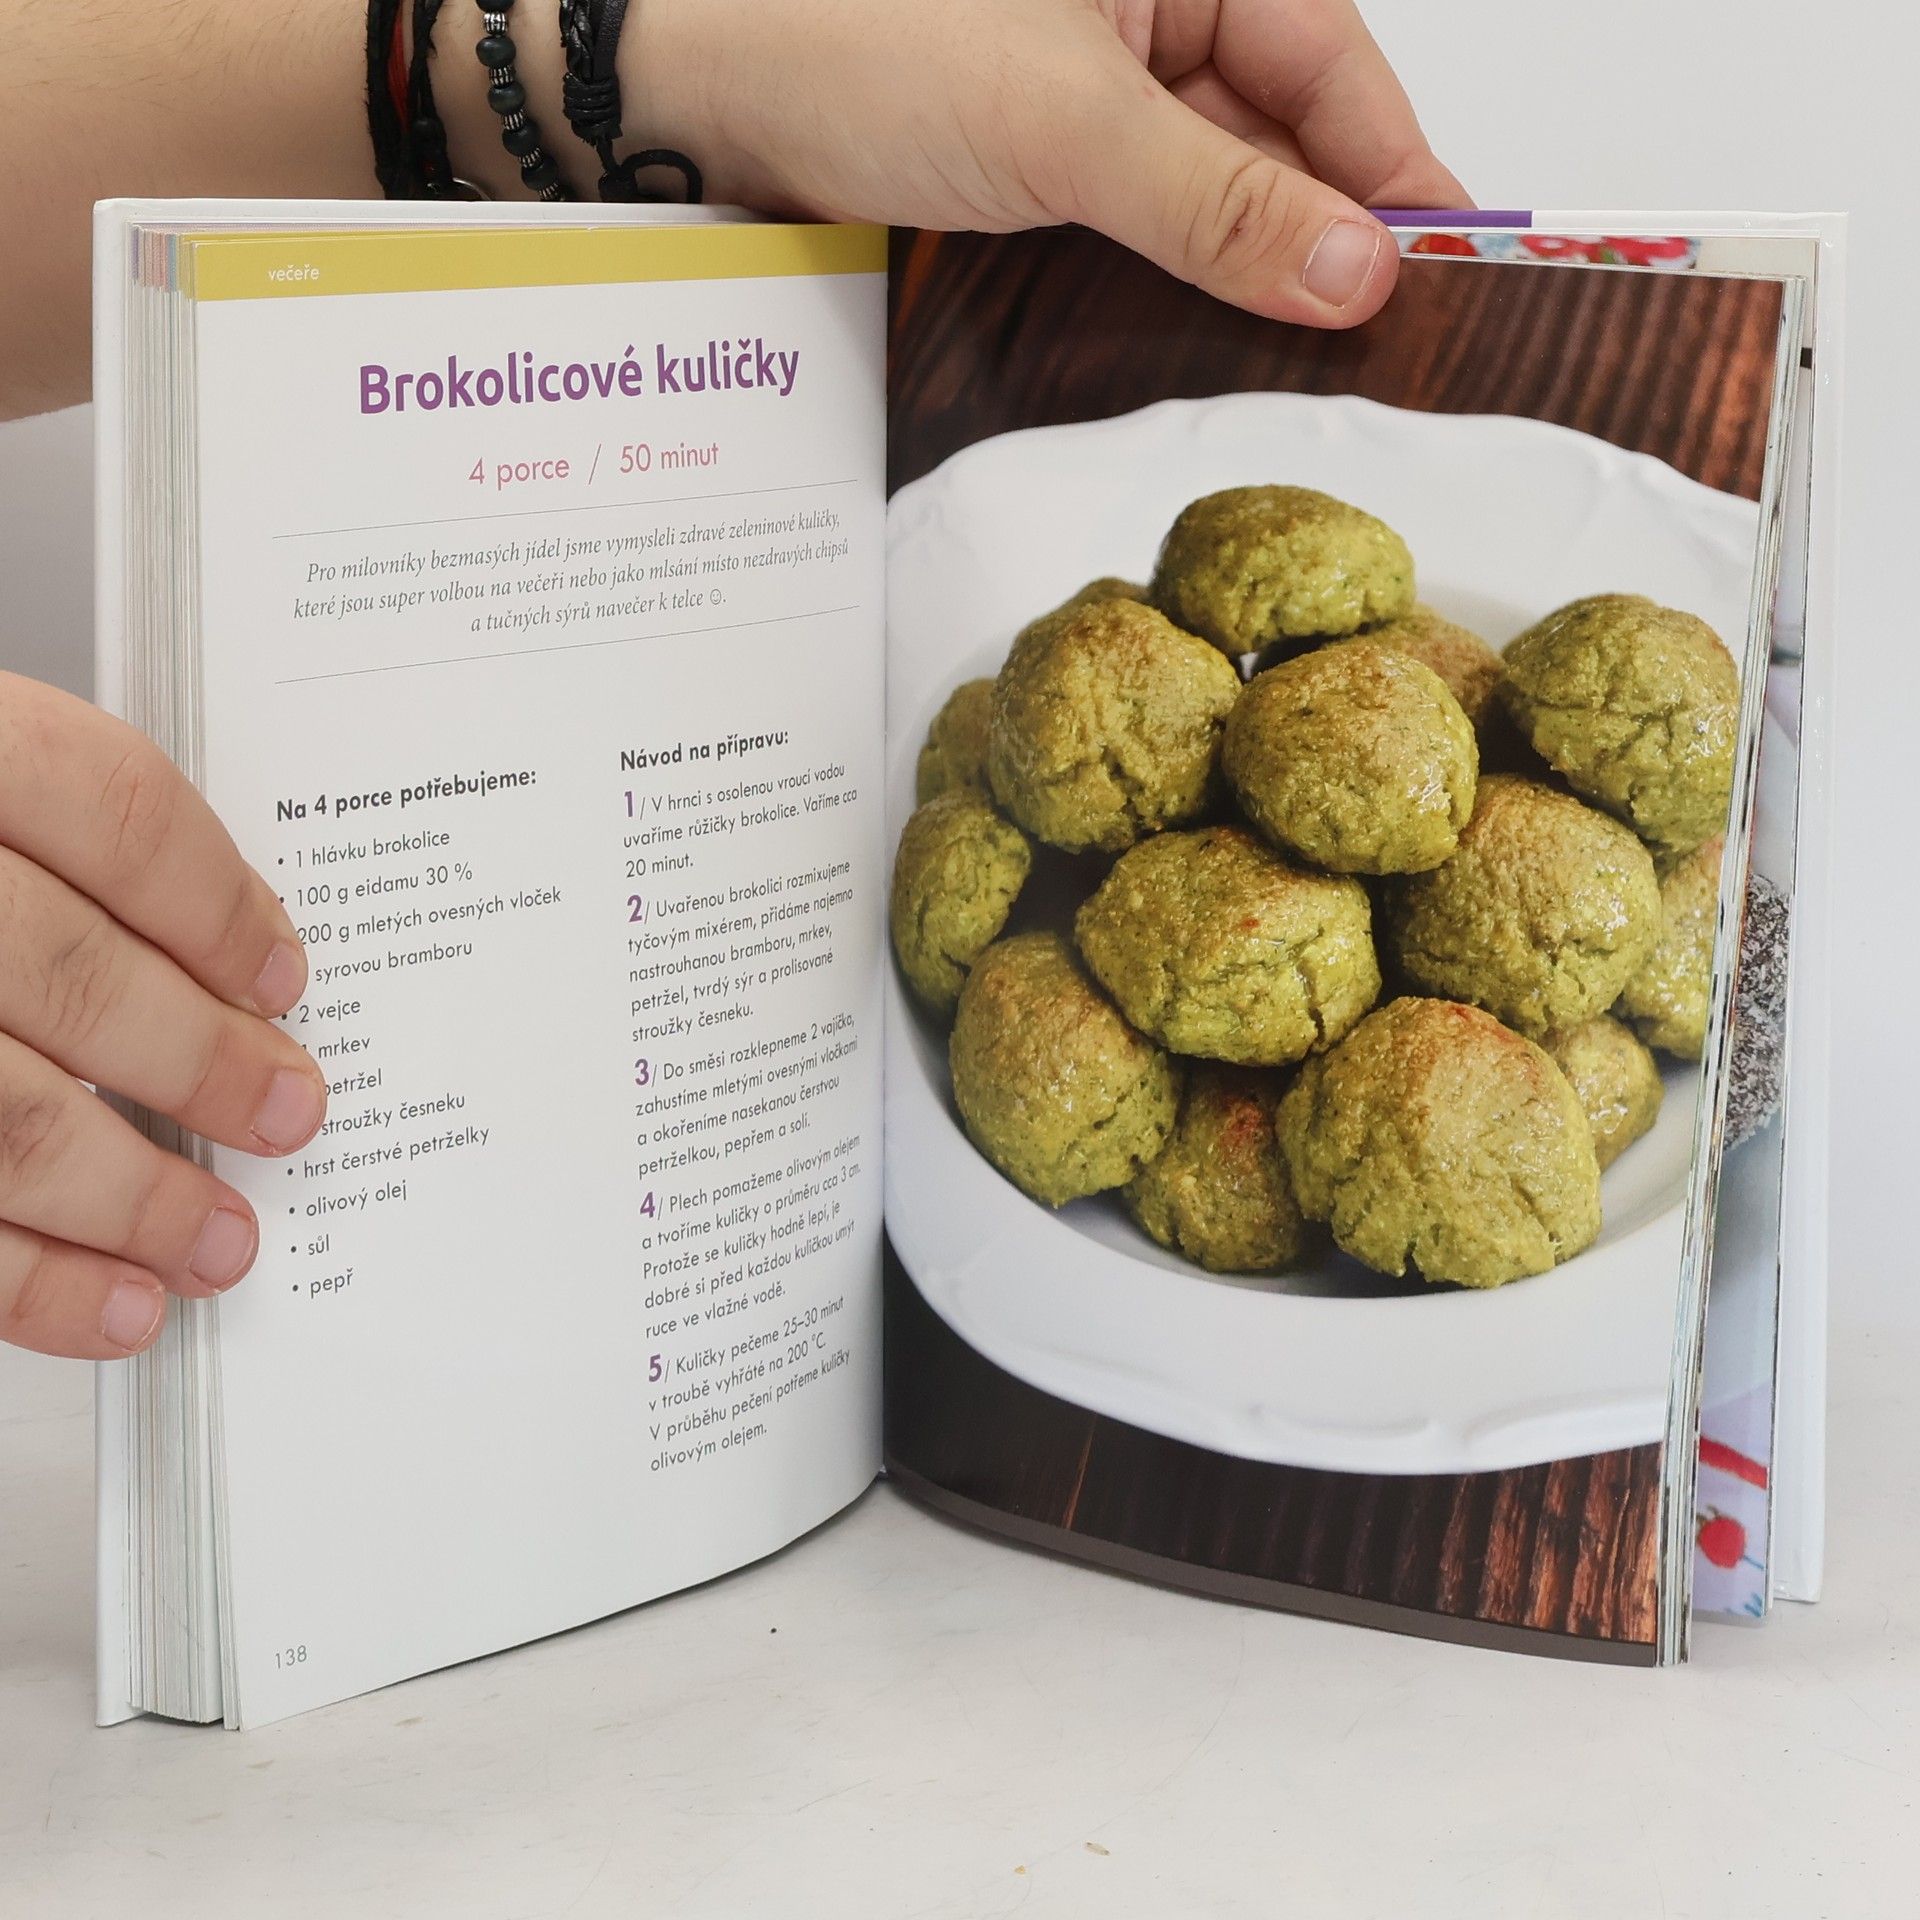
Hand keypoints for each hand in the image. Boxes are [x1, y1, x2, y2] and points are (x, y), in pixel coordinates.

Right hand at [0, 673, 325, 1359]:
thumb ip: (31, 834)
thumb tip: (214, 943)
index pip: (105, 804)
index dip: (214, 899)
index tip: (280, 971)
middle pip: (68, 974)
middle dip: (204, 1062)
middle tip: (287, 1111)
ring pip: (1, 1117)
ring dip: (133, 1198)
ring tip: (218, 1240)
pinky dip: (26, 1282)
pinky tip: (106, 1305)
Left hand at [631, 0, 1466, 325]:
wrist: (704, 97)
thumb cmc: (854, 42)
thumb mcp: (1063, 124)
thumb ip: (1215, 200)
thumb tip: (1354, 268)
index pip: (1331, 62)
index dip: (1393, 170)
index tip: (1447, 268)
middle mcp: (1149, 14)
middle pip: (1283, 130)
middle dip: (1321, 233)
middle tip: (1378, 344)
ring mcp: (1096, 93)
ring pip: (1216, 187)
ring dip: (1250, 270)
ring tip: (1303, 358)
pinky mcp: (1047, 163)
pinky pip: (1146, 224)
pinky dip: (1179, 279)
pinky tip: (1209, 336)